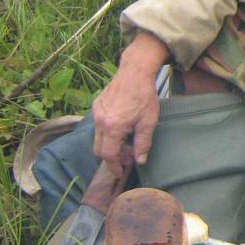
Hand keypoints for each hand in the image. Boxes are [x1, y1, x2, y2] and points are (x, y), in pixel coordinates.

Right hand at [92, 32, 168, 171]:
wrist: (135, 72)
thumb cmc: (145, 96)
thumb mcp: (148, 122)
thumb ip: (143, 143)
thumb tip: (140, 160)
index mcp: (112, 127)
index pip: (108, 155)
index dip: (114, 166)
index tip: (120, 172)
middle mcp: (99, 121)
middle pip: (99, 149)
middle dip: (111, 157)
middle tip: (127, 158)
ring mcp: (96, 113)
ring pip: (97, 138)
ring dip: (110, 144)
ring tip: (127, 142)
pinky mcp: (96, 106)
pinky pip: (98, 126)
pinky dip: (107, 133)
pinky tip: (122, 128)